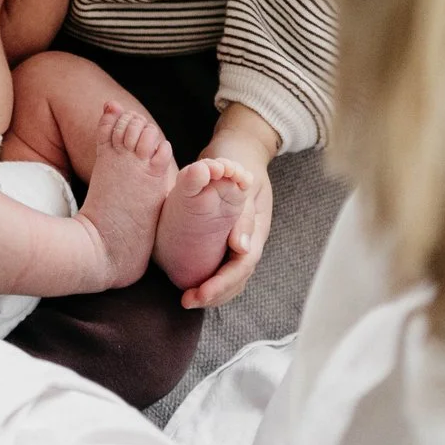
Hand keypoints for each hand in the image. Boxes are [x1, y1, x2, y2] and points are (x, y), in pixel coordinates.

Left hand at [180, 103, 279, 307]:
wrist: (242, 144)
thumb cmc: (240, 159)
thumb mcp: (245, 180)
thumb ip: (243, 213)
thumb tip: (241, 248)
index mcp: (257, 228)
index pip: (242, 266)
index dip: (221, 284)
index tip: (199, 293)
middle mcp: (250, 238)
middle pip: (238, 278)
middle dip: (214, 294)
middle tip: (187, 300)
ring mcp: (241, 238)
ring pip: (232, 277)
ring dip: (212, 292)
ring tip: (188, 298)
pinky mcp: (228, 236)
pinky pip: (222, 265)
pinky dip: (210, 279)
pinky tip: (193, 284)